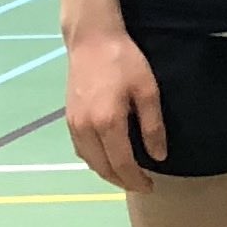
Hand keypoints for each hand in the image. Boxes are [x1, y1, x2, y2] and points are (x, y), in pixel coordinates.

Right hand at [65, 25, 164, 191]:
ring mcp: (73, 123)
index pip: (122, 164)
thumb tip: (158, 156)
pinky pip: (81, 149)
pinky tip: (106, 157)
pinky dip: (94, 160)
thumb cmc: (124, 61)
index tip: (150, 187)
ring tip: (126, 175)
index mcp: (107, 123)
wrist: (92, 39)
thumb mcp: (148, 90)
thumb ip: (152, 126)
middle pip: (103, 168)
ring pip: (89, 161)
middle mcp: (86, 128)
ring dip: (106, 172)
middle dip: (122, 181)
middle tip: (140, 185)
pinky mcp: (68, 117)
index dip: (136, 180)